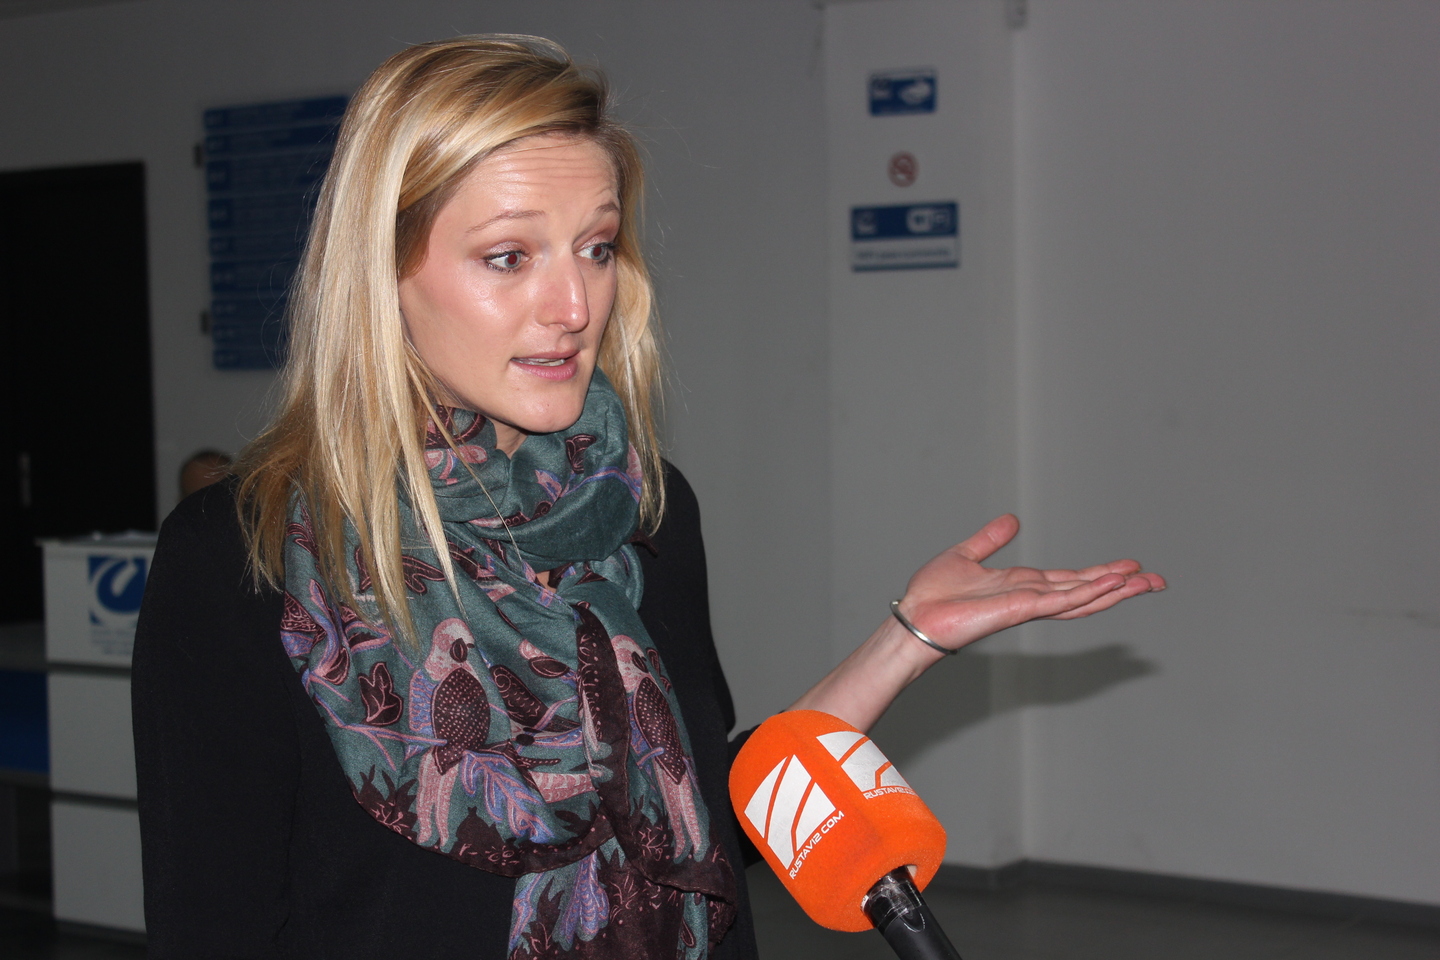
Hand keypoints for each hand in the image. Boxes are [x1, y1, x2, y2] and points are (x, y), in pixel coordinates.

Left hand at [897, 514, 1165, 653]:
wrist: (915, 617)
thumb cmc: (933, 595)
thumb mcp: (966, 555)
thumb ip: (990, 540)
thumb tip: (1012, 520)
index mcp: (1023, 586)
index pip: (1072, 580)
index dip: (1103, 575)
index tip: (1132, 568)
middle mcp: (1031, 597)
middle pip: (1086, 591)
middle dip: (1122, 587)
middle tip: (1157, 580)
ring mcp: (1028, 605)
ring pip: (1081, 598)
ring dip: (1114, 591)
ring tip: (1146, 582)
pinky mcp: (1019, 610)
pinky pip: (1059, 600)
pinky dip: (1086, 593)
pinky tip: (1110, 586)